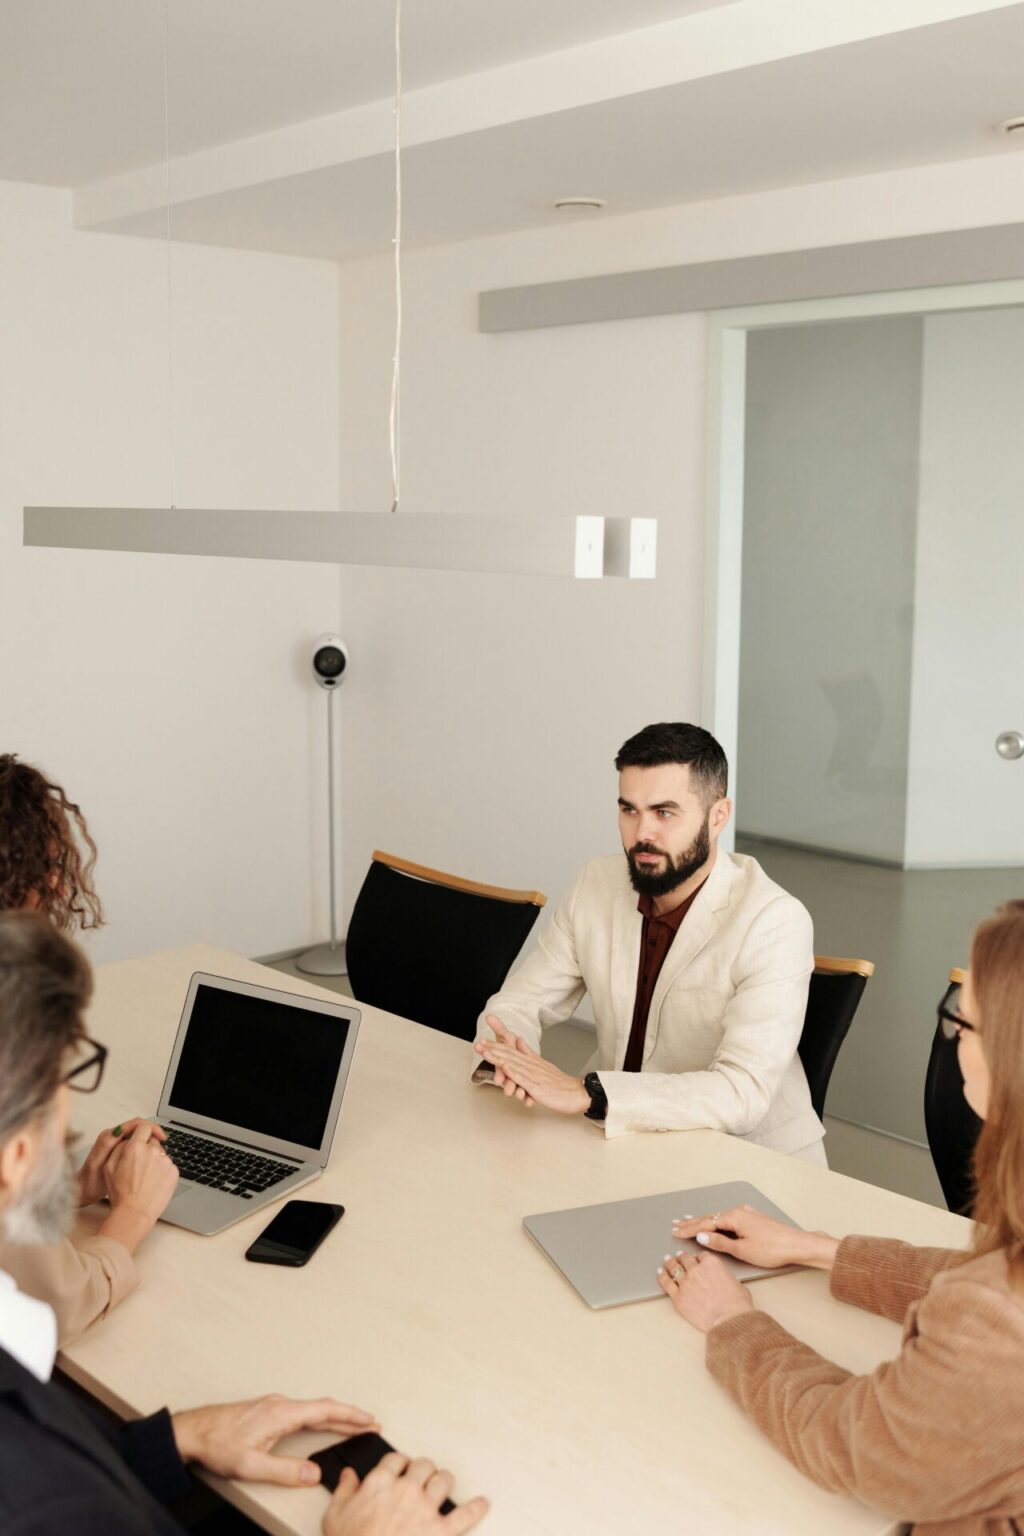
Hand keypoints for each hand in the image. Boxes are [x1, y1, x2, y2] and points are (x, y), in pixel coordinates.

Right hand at [77, 1118, 166, 1206]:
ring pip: (161, 1155)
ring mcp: (165, 1161)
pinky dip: (162, 1171)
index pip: (143, 1127)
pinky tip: (153, 1183)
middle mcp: (152, 1151)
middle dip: (147, 1149)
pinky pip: (168, 1166)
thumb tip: (128, 1138)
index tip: (144, 1135)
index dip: (142, 1131)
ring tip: (145, 1178)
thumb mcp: (109, 1167)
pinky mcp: (174, 1172)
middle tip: (139, 1166)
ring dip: (155, 1161)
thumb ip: (119, 1148)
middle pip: (153, 1141)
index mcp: (135, 1147)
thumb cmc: (120, 1193)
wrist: (134, 1213)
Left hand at [172, 1394, 378, 1486]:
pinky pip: (302, 1411)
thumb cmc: (217, 1444)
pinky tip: (320, 1425)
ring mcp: (274, 1406)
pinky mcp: (267, 1411)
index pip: (325, 1411)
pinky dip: (319, 1418)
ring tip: (352, 1426)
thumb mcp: (252, 1465)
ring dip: (334, 1417)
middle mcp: (281, 1405)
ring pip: (312, 1409)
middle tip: (370, 1424)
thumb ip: (285, 1471)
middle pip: (323, 1408)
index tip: (370, 1420)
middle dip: (349, 1416)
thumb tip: (314, 1472)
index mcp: (282, 1413)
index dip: (350, 1416)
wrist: (193, 1431)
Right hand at [323, 1451, 488, 1534]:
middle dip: (423, 1469)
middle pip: (423, 1465)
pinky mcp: (441, 1531)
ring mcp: (425, 1510)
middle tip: (422, 1475)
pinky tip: (482, 1504)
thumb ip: (343, 1491)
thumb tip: (348, 1475)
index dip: (399, 1462)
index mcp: (380, 1483)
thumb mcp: (334, 1517)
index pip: (395, 1459)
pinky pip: (465, 1515)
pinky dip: (476, 1508)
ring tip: (443, 1484)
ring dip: (444, 1481)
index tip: (400, 1467)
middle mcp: (405, 1490)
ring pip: (443, 1481)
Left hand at [475, 1024, 587, 1115]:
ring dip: (498, 1057)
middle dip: (492, 1049)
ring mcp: (533, 1075)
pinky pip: (524, 1079)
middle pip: (509, 1055)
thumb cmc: (559, 1082)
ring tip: (485, 1051)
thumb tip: (519, 1040)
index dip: (495, 1045)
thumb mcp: (542, 1064)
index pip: (510, 1051)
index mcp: (531, 1061)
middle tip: (478, 1043)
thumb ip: (529, 1053)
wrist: (576, 1092)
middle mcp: (531, 1065)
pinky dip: (514, 1072)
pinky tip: (504, 1067)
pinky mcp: (537, 1086)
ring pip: (513, 1064)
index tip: (482, 1040)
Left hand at [657, 1250, 752, 1332]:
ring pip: (674, 1267)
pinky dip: (662, 1276)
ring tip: (667, 1260)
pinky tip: (660, 1272)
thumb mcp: (737, 1284)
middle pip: (686, 1259)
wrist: (729, 1319)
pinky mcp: (678, 1296)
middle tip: (679, 1256)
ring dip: (670, 1263)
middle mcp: (696, 1269)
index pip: (701, 1256)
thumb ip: (727, 1278)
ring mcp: (685, 1282)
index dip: (698, 1258)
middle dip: (682, 1257)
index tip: (696, 1259)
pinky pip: (666, 1282)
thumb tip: (726, 1282)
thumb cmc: (737, 1305)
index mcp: (712, 1263)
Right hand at [671, 1205, 837, 1271]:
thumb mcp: (742, 1250)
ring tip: (688, 1221)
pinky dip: (717, 1220)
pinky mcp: (753, 1218)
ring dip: (703, 1220)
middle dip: (692, 1222)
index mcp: (734, 1217)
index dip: (689, 1228)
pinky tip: (714, 1221)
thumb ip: (720, 1242)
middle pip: (710, 1217)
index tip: (675, 1232)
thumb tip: (701, 1235)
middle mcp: (739, 1211)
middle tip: (676, 1224)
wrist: (797, 1245)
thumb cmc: (772, 1249)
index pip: (706, 1223)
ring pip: (719, 1217)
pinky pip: (729, 1218)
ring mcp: (747, 1213)